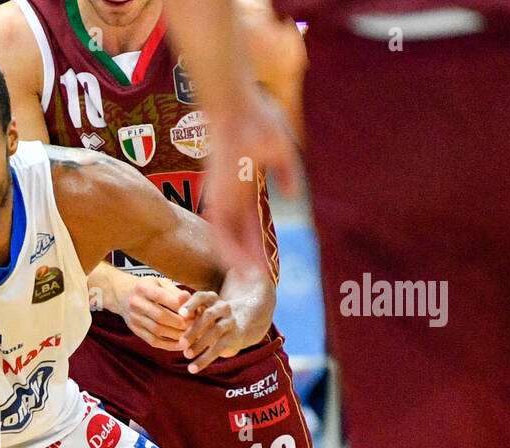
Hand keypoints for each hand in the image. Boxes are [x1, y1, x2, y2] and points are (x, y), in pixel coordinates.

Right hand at [113, 274, 193, 350]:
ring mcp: (134, 319)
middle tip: (195, 325)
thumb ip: (174, 291)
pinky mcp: (135, 330)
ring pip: (158, 331)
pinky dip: (169, 345)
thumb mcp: (159, 282)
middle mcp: (135, 303)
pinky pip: (153, 341)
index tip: (195, 310)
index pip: (162, 297)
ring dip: (177, 335)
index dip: (180, 306)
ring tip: (191, 334)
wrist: (122, 295)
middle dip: (180, 322)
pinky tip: (181, 344)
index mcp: (142, 288)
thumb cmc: (147, 287)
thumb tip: (189, 298)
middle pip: (160, 316)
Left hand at [176, 289, 263, 372]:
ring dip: (200, 345)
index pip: (201, 297)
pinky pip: (219, 348)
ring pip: (215, 332)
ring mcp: (230, 322)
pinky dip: (204, 360)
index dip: (191, 304)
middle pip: (208, 316)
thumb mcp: (201, 311)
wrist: (241, 322)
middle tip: (181, 343)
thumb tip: (179, 296)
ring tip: (186, 355)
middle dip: (194, 329)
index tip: (181, 314)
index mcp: (212, 299)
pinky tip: (193, 368)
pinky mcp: (234, 337)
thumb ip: (189, 308)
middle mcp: (223, 307)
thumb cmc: (211, 317)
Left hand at [204, 91, 301, 273]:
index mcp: (243, 187)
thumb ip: (285, 173)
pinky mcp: (216, 195)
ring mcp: (222, 197)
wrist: (235, 106)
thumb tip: (292, 195)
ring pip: (226, 238)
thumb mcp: (279, 149)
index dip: (257, 241)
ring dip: (238, 259)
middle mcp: (230, 196)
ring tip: (251, 279)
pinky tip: (239, 266)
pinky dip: (229, 250)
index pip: (250, 221)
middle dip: (248, 257)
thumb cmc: (257, 119)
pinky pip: (220, 231)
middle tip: (259, 278)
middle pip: (238, 235)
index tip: (267, 257)